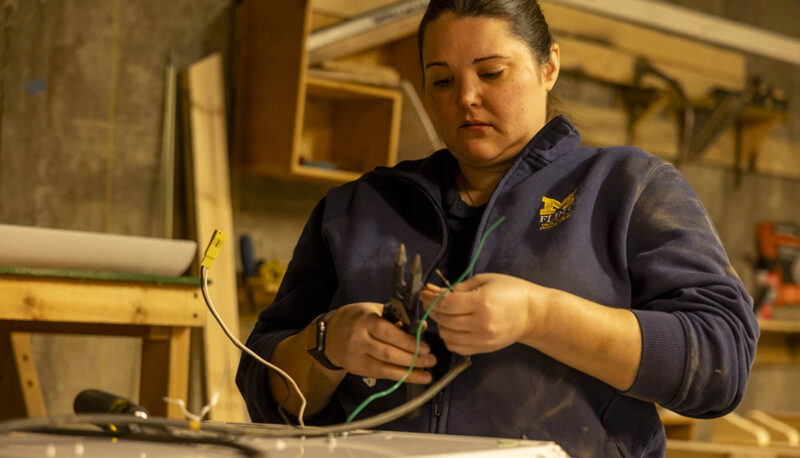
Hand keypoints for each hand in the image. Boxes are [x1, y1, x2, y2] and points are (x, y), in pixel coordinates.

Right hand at [324, 302, 435, 383]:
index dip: (408, 342)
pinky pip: (381, 374)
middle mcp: (359, 339)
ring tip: (426, 373)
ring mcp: (356, 356)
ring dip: (409, 372)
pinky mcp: (357, 369)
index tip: (425, 347)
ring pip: (385, 367)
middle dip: (412, 358)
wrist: (329, 334)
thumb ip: (397, 318)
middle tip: (431, 359)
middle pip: (388, 353)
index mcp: (365, 320)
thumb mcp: (375, 310)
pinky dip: (399, 377)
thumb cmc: (356, 318)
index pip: (388, 332)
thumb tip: (421, 327)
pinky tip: (413, 377)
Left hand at [419, 273, 551, 354]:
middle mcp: (481, 324)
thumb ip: (457, 288)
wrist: (534, 314)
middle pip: (444, 321)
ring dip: (440, 325)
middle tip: (432, 302)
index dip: (430, 299)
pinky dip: (449, 338)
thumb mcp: (485, 280)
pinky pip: (456, 347)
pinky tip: (453, 327)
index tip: (424, 294)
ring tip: (445, 314)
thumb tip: (432, 291)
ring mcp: (483, 339)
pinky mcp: (484, 349)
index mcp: (482, 303)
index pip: (445, 304)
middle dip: (433, 311)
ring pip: (447, 336)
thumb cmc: (511, 291)